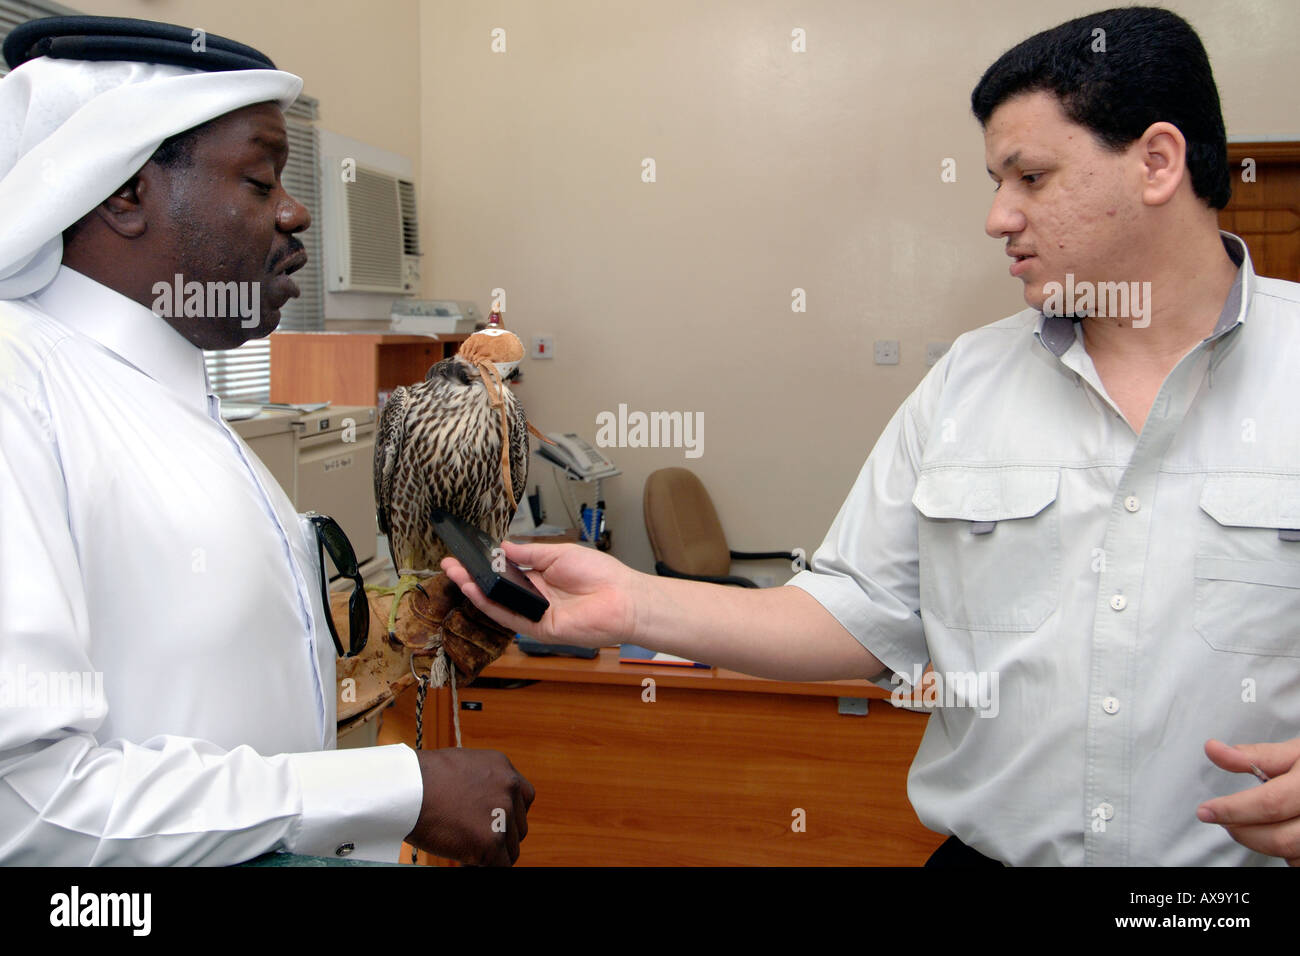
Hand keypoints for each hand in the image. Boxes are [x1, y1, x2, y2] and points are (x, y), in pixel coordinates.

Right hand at [404, 748, 534, 865]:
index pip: (524, 798)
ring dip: (493, 853)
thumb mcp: (462, 767)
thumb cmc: (421, 779)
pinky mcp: (491, 841)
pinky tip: (465, 863)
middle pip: (519, 825)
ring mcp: (502, 815)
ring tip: (467, 851)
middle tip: (476, 840)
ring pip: (511, 848)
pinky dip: (485, 867)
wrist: (406, 789)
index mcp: (503, 769)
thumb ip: (481, 784)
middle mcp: (509, 788)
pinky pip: (500, 865)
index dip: (510, 815)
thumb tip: (483, 805)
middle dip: (501, 835)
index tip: (495, 824)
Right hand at [441, 541, 638, 646]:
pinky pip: (510, 618)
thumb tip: (504, 546)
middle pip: (496, 590)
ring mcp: (535, 614)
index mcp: (540, 579)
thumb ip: (529, 552)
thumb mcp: (558, 553)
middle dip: (472, 578)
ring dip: (475, 591)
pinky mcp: (539, 629)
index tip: (466, 555)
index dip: (484, 566)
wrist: (623, 597)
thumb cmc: (599, 574)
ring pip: (498, 605)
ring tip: (456, 576)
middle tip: (450, 565)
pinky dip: (491, 606)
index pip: (505, 573)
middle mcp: (535, 598)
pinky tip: (475, 591)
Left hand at [1197, 737, 1299, 864]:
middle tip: (1224, 821)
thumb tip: (1212, 749)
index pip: (1270, 803)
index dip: (1233, 809)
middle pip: (1281, 838)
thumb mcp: (1298, 751)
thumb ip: (1257, 756)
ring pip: (1294, 855)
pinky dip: (1289, 853)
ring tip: (1253, 824)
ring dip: (1266, 844)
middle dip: (1244, 833)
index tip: (1206, 811)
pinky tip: (1281, 834)